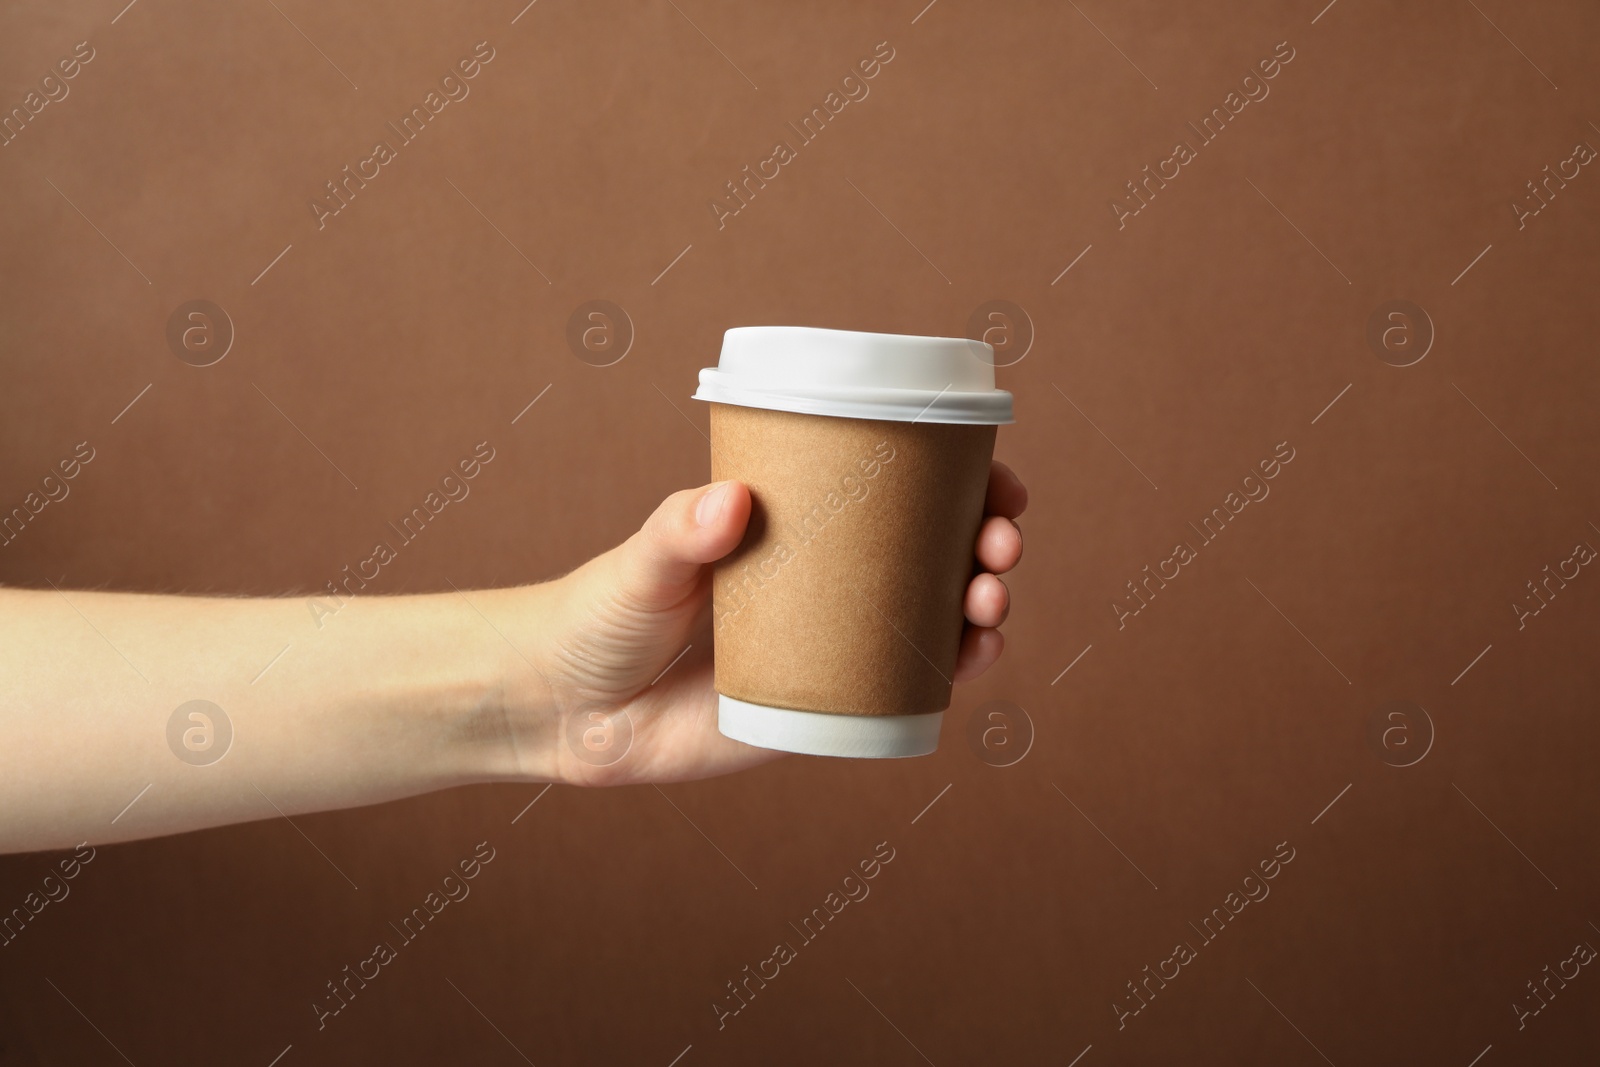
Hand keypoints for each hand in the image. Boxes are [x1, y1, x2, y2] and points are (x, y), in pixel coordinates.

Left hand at [530, 462, 1026, 785]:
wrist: (565, 710)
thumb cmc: (599, 613)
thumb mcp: (642, 562)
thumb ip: (679, 531)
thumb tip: (730, 501)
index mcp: (793, 531)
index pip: (893, 496)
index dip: (961, 486)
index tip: (997, 480)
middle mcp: (823, 586)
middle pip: (931, 557)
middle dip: (985, 546)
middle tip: (999, 545)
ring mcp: (828, 648)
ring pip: (929, 622)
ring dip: (980, 609)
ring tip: (989, 602)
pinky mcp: (819, 711)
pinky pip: (899, 691)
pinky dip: (947, 675)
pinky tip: (974, 659)